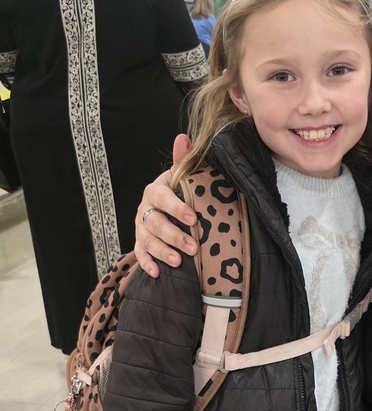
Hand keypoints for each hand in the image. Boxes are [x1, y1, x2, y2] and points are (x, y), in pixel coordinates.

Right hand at [134, 134, 197, 276]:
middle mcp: (145, 209)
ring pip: (147, 240)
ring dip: (162, 251)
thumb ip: (183, 160)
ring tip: (178, 262)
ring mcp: (141, 227)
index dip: (176, 208)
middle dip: (174, 236)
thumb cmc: (178, 191)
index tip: (193, 217)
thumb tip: (183, 137)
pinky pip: (139, 254)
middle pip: (155, 223)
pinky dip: (146, 264)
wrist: (166, 207)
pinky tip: (157, 273)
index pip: (162, 198)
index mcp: (155, 191)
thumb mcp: (181, 176)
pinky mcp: (140, 243)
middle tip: (193, 247)